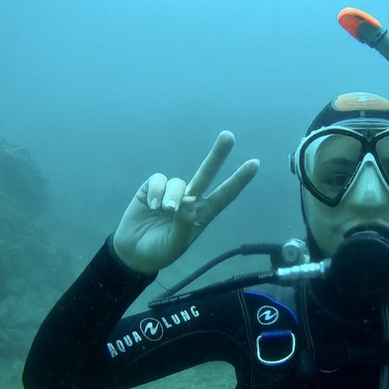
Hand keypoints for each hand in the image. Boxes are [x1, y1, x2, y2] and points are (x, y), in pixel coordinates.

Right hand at [113, 131, 258, 274]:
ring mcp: (172, 192)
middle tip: (229, 136)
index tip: (255, 163)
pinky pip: (158, 180)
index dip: (239, 180)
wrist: (133, 252)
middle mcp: (191, 200)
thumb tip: (189, 202)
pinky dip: (156, 191)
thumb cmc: (159, 251)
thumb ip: (183, 226)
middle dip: (218, 154)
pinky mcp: (152, 189)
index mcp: (203, 214)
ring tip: (165, 210)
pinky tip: (152, 205)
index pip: (225, 195)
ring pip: (178, 181)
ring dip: (172, 195)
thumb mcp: (175, 245)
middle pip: (208, 173)